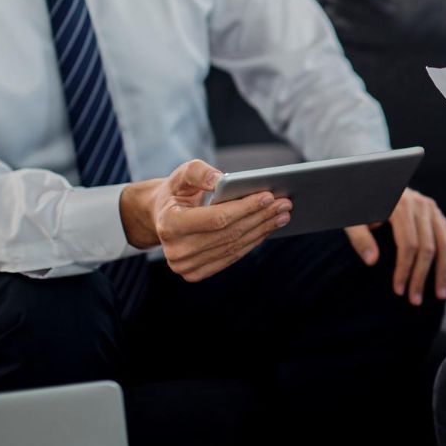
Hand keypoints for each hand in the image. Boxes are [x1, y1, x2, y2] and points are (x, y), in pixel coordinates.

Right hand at [120, 159, 291, 282]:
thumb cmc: (176, 192)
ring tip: (282, 215)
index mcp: (169, 224)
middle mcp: (175, 250)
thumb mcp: (182, 175)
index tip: (269, 195)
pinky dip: (252, 242)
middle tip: (285, 204)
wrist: (160, 217)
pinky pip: (231, 257)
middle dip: (260, 217)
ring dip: (262, 230)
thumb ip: (199, 172)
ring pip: (233, 247)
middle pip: (229, 234)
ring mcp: (185, 266)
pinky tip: (267, 228)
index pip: (216, 218)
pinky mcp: (196, 273)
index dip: (245, 208)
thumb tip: (221, 179)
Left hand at [346, 187, 445, 304]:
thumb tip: (372, 261)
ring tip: (440, 295)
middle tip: (415, 300)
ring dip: (444, 271)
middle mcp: (421, 205)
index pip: (409, 244)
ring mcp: (432, 208)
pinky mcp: (436, 213)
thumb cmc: (360, 207)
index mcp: (400, 206)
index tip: (398, 290)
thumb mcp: (352, 219)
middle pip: (429, 247)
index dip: (405, 269)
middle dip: (423, 276)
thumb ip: (359, 237)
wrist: (372, 185)